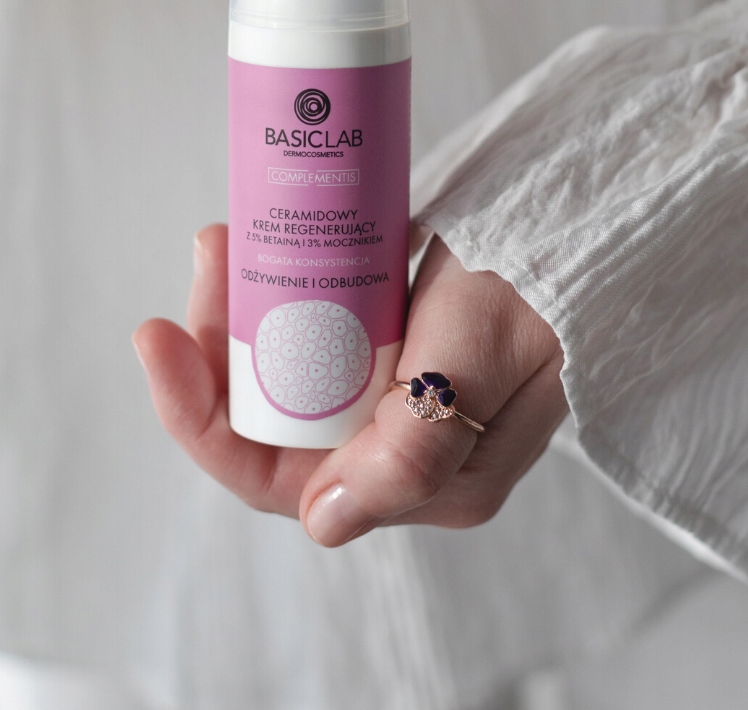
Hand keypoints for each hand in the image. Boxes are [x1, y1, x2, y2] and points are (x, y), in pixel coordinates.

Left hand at [134, 224, 566, 546]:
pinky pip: (312, 330)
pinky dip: (279, 288)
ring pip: (283, 370)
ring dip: (241, 307)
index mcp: (417, 478)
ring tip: (228, 237)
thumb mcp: (481, 354)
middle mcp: (392, 449)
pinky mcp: (389, 343)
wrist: (586, 228)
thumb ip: (417, 444)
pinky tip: (264, 243)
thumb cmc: (545, 289)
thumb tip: (323, 519)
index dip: (201, 418)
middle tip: (213, 252)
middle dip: (215, 344)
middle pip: (266, 418)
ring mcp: (388, 393)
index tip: (160, 340)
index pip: (275, 477)